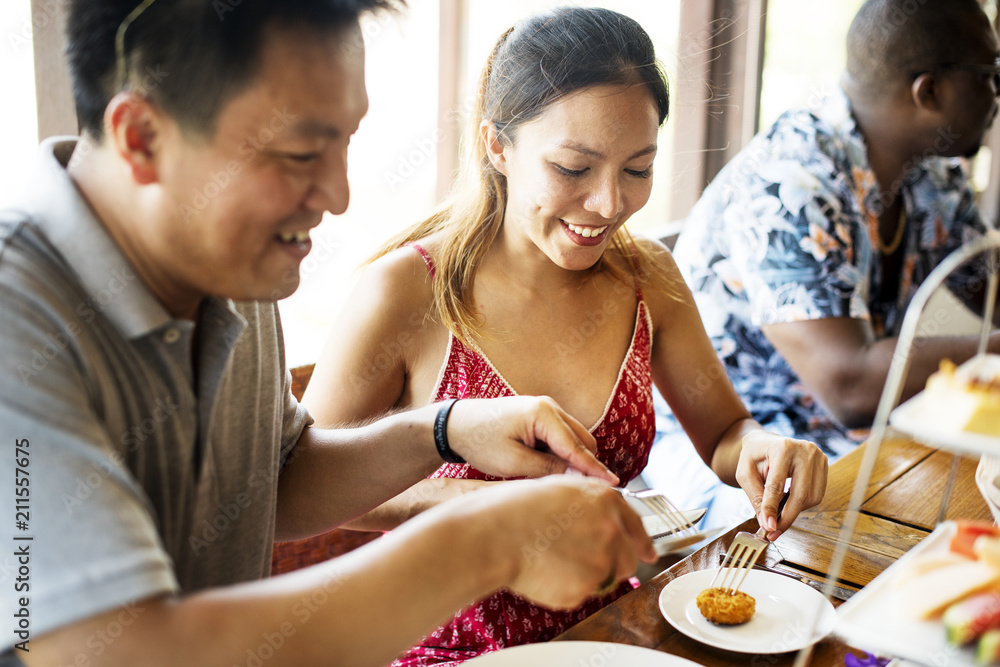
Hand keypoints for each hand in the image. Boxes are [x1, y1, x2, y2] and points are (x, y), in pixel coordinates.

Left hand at [446, 396, 617, 483]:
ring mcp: (545, 410)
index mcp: (543, 414)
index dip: (595, 468)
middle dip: (585, 464)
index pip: (577, 446)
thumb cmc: (479, 440)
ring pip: (574, 439)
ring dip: (572, 459)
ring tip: (556, 480)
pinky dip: (561, 453)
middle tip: (579, 490)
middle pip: (583, 440)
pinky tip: (546, 469)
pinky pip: (561, 437)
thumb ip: (548, 469)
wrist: (455, 425)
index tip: (613, 484)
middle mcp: (549, 407)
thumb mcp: (513, 462)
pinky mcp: (539, 418)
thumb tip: (576, 477)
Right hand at [488, 476, 656, 608]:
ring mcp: (601, 560)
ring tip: (553, 562)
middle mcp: (611, 529)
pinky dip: (565, 589)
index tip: (648, 552)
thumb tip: (595, 514)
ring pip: (604, 579)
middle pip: (627, 559)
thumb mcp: (559, 488)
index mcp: (605, 500)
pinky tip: (544, 572)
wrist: (496, 534)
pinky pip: (580, 594)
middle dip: (612, 563)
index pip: (637, 526)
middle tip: (583, 562)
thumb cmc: (515, 508)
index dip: (643, 542)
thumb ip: (587, 502)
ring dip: (587, 576)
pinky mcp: (585, 587)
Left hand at [735, 430, 827, 540]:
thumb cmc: (753, 456)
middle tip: (774, 531)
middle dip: (787, 517)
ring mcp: (818, 456)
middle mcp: (805, 450)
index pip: (778, 484)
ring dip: (795, 510)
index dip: (772, 509)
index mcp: (782, 447)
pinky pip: (817, 494)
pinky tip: (789, 499)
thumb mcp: (745, 474)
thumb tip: (768, 523)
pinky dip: (803, 503)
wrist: (764, 442)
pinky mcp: (824, 464)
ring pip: (812, 497)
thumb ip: (756, 497)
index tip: (768, 527)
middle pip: (800, 494)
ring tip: (779, 511)